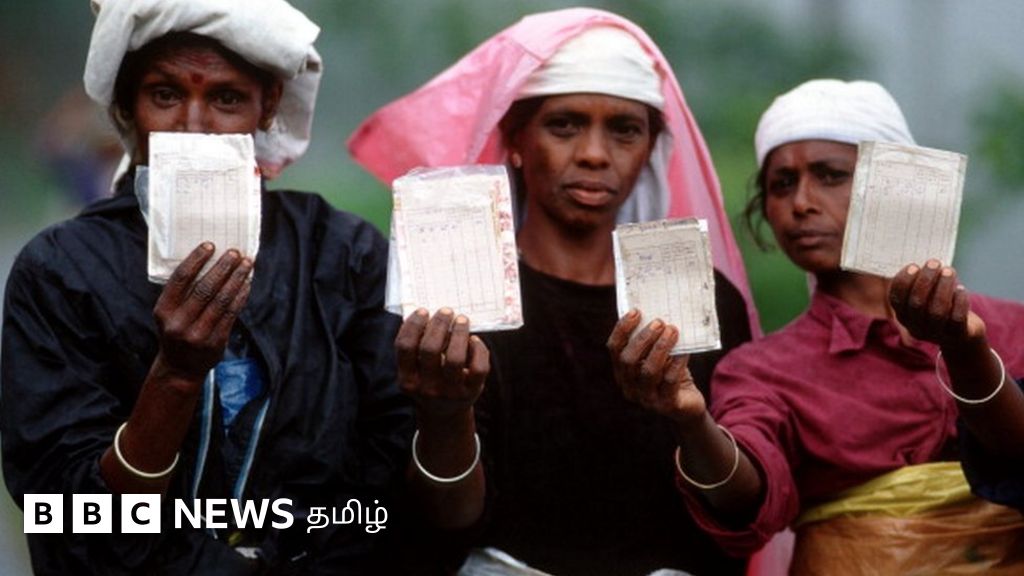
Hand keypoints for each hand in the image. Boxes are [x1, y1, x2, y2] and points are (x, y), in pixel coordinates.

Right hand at [152, 243, 251, 383]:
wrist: (180, 368)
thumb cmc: (176, 332)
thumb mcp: (169, 314)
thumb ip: (182, 293)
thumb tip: (210, 261)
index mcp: (163, 311)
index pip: (180, 279)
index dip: (196, 260)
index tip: (210, 245)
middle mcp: (179, 323)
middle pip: (205, 288)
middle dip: (222, 267)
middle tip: (235, 252)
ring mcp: (198, 334)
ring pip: (222, 300)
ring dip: (237, 279)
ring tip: (246, 264)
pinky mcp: (215, 342)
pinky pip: (232, 314)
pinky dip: (241, 296)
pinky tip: (246, 284)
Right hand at [395, 308, 488, 423]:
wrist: (444, 413)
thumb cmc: (428, 380)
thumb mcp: (414, 370)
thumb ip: (415, 346)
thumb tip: (424, 314)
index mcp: (407, 380)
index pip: (405, 347)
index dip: (413, 325)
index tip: (423, 311)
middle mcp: (426, 387)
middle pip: (430, 349)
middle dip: (439, 324)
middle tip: (446, 311)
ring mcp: (449, 391)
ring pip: (455, 357)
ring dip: (459, 333)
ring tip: (461, 320)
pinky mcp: (471, 391)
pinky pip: (478, 367)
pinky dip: (478, 349)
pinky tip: (474, 340)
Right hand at [607, 310, 704, 424]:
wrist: (688, 404)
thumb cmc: (670, 374)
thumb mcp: (657, 358)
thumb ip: (652, 343)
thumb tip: (656, 314)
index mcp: (622, 372)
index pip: (614, 349)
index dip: (622, 329)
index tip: (636, 312)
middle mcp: (629, 387)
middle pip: (628, 360)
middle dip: (643, 339)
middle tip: (659, 322)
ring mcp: (647, 399)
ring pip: (648, 371)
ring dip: (661, 348)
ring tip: (672, 331)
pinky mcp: (666, 405)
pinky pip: (670, 381)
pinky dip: (677, 363)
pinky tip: (685, 351)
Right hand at [889, 259, 985, 346]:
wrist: (960, 335)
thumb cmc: (939, 307)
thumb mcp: (925, 297)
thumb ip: (921, 284)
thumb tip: (927, 264)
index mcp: (903, 315)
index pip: (896, 299)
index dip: (903, 282)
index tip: (914, 266)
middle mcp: (916, 326)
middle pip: (916, 304)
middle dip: (925, 280)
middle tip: (934, 262)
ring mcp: (936, 333)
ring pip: (937, 311)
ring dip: (943, 287)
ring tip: (949, 271)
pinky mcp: (956, 335)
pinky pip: (957, 318)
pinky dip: (960, 301)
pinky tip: (961, 289)